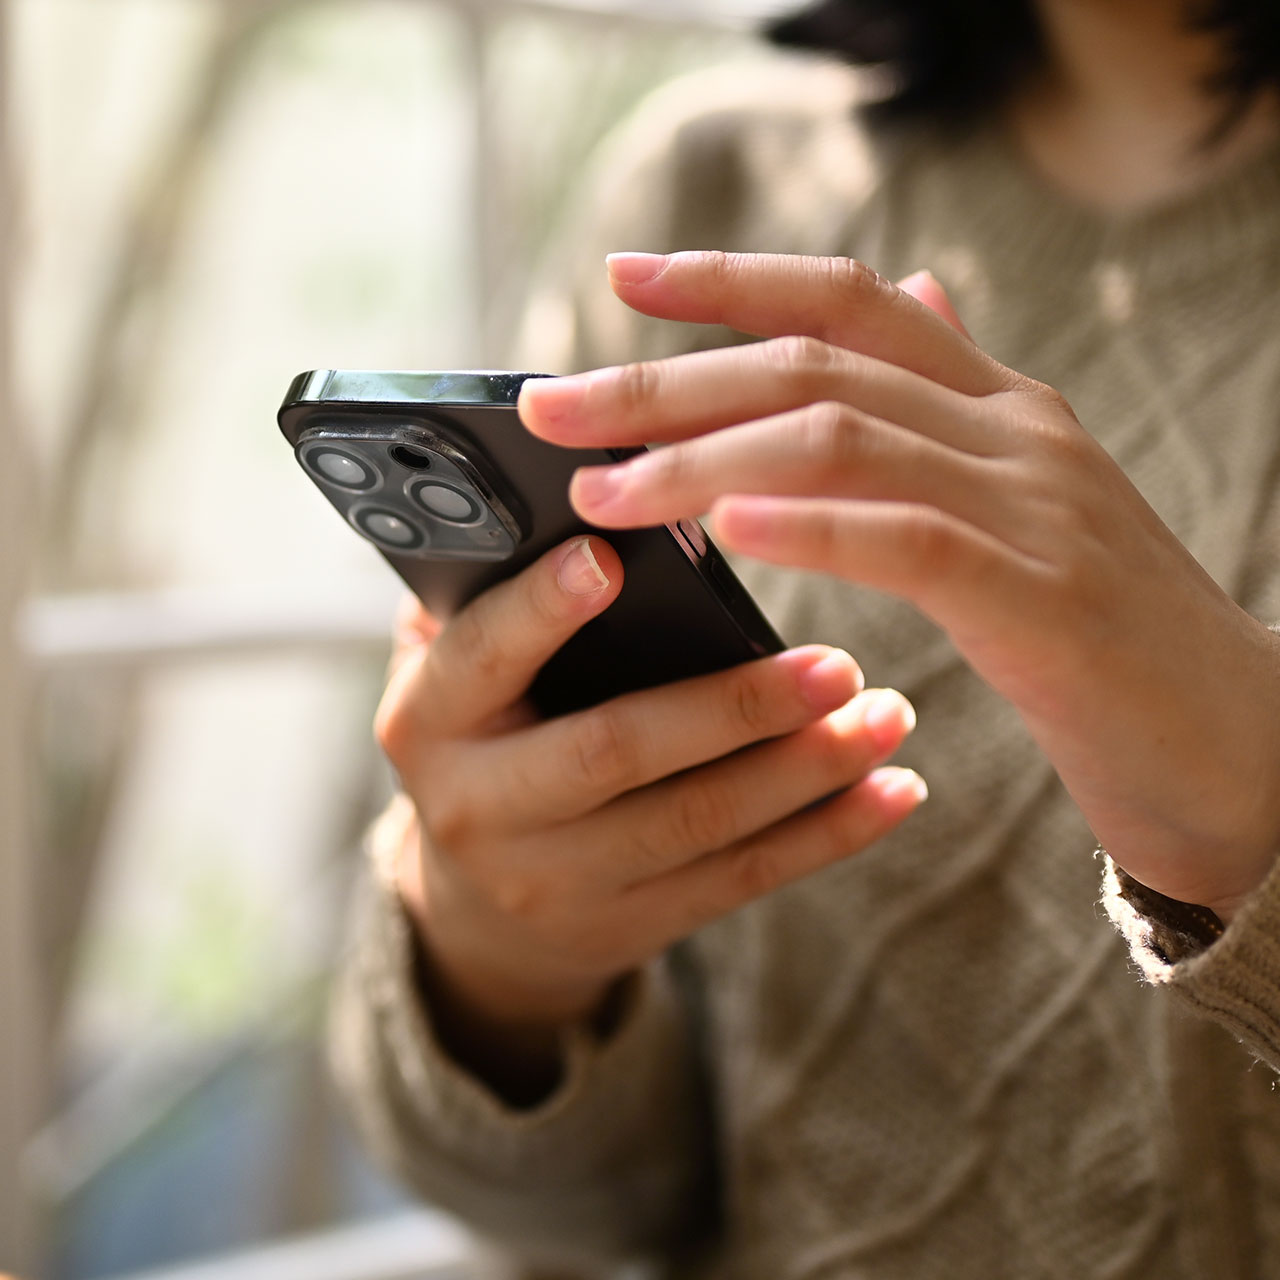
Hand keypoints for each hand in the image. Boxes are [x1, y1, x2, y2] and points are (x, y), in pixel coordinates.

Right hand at [375, 534, 921, 1083]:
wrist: (481, 914)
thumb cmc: (484, 741)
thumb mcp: (454, 675)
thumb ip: (485, 599)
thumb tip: (578, 495)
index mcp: (428, 721)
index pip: (480, 659)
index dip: (540, 612)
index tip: (610, 559)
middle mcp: (482, 807)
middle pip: (615, 752)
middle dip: (732, 707)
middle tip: (835, 662)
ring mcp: (559, 878)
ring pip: (697, 823)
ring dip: (804, 770)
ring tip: (886, 714)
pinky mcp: (632, 923)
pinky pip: (739, 878)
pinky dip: (827, 835)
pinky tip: (893, 790)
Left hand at [518, 251, 1279, 921]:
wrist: (1232, 743)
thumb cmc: (1101, 637)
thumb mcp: (1024, 500)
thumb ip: (953, 403)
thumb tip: (912, 287)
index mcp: (1000, 403)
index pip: (851, 299)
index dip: (732, 279)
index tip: (624, 279)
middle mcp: (1014, 430)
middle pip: (814, 362)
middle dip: (667, 380)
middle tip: (554, 404)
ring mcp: (1035, 505)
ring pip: (841, 438)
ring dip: (704, 460)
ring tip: (603, 490)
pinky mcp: (1044, 599)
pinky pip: (908, 540)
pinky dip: (809, 528)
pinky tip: (724, 533)